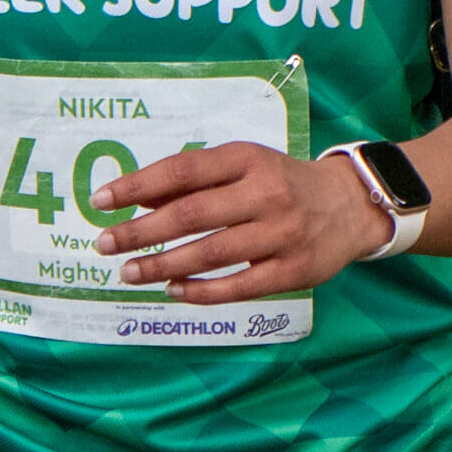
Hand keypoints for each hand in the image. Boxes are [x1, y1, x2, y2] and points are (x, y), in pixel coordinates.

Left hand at [92, 141, 389, 302]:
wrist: (350, 206)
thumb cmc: (280, 183)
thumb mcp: (242, 166)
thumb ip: (193, 181)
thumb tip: (136, 199)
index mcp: (248, 160)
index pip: (183, 170)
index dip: (138, 185)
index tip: (101, 201)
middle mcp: (265, 194)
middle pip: (191, 215)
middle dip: (140, 232)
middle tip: (103, 245)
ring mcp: (282, 234)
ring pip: (210, 254)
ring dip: (162, 266)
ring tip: (129, 272)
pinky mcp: (294, 271)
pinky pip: (238, 286)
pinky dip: (201, 291)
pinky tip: (172, 290)